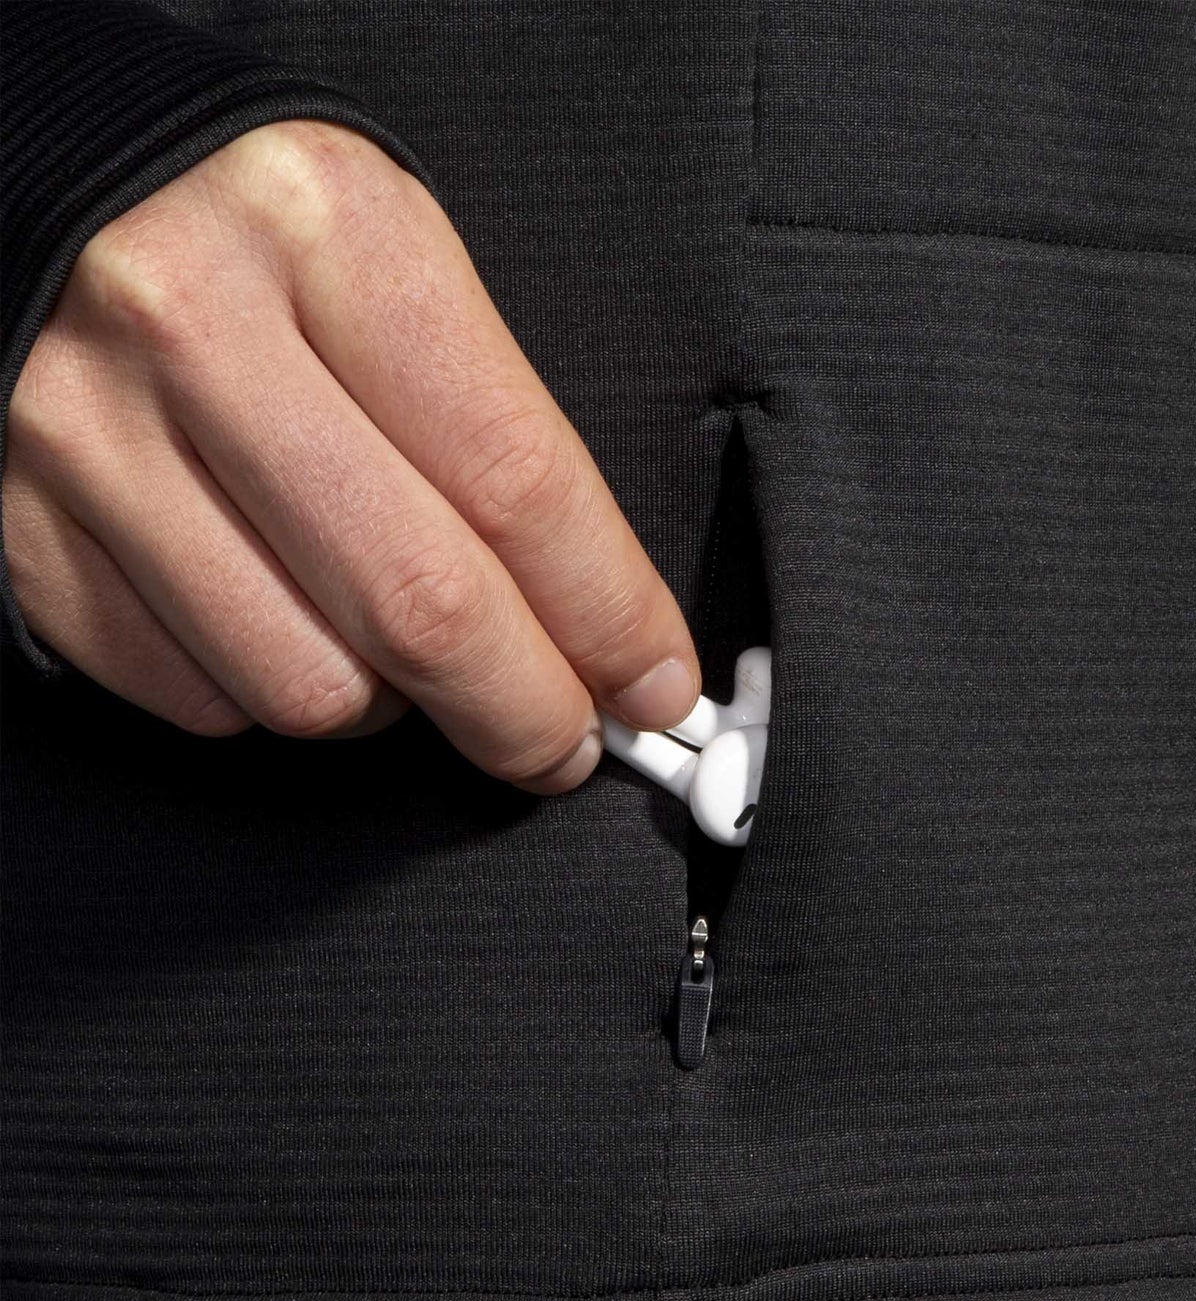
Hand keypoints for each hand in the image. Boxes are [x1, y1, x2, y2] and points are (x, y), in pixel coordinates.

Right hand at [1, 120, 700, 793]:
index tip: (654, 685)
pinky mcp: (20, 528)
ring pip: (309, 685)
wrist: (39, 186)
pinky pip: (199, 696)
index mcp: (332, 233)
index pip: (517, 481)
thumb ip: (494, 431)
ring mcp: (87, 435)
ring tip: (398, 651)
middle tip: (563, 741)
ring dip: (391, 707)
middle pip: (421, 607)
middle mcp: (194, 327)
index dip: (609, 616)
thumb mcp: (392, 263)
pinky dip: (269, 689)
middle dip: (525, 712)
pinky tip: (284, 618)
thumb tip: (596, 622)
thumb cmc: (253, 236)